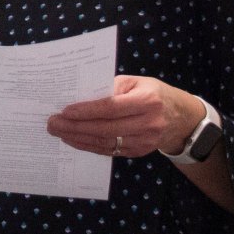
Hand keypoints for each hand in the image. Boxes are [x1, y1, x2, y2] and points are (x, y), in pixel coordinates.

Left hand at [48, 76, 201, 157]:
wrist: (180, 117)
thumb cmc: (152, 93)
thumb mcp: (136, 82)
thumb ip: (111, 87)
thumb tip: (81, 96)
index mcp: (147, 101)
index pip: (111, 108)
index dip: (87, 111)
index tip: (65, 111)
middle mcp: (148, 123)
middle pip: (105, 128)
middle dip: (75, 127)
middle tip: (53, 123)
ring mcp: (144, 141)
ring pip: (105, 143)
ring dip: (78, 138)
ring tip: (58, 132)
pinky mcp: (139, 152)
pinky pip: (109, 151)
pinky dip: (89, 146)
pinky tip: (74, 140)